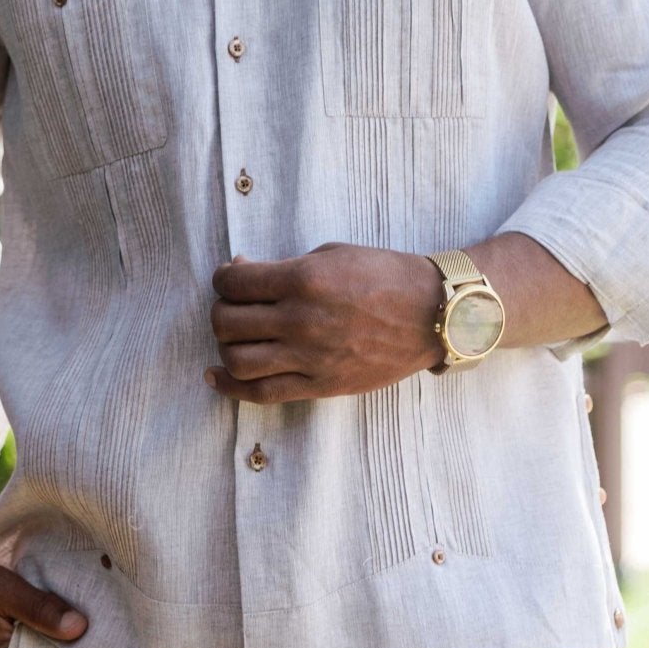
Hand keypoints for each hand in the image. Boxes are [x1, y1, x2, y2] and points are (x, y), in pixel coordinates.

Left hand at [204, 243, 444, 403]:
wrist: (432, 314)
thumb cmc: (384, 275)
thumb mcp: (333, 255)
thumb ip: (284, 266)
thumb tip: (242, 272)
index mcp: (304, 279)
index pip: (233, 282)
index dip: (223, 277)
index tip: (230, 276)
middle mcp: (302, 320)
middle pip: (227, 322)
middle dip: (221, 310)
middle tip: (234, 305)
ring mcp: (311, 357)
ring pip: (237, 360)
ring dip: (225, 345)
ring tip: (234, 336)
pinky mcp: (321, 385)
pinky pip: (262, 393)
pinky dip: (231, 386)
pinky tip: (216, 376)